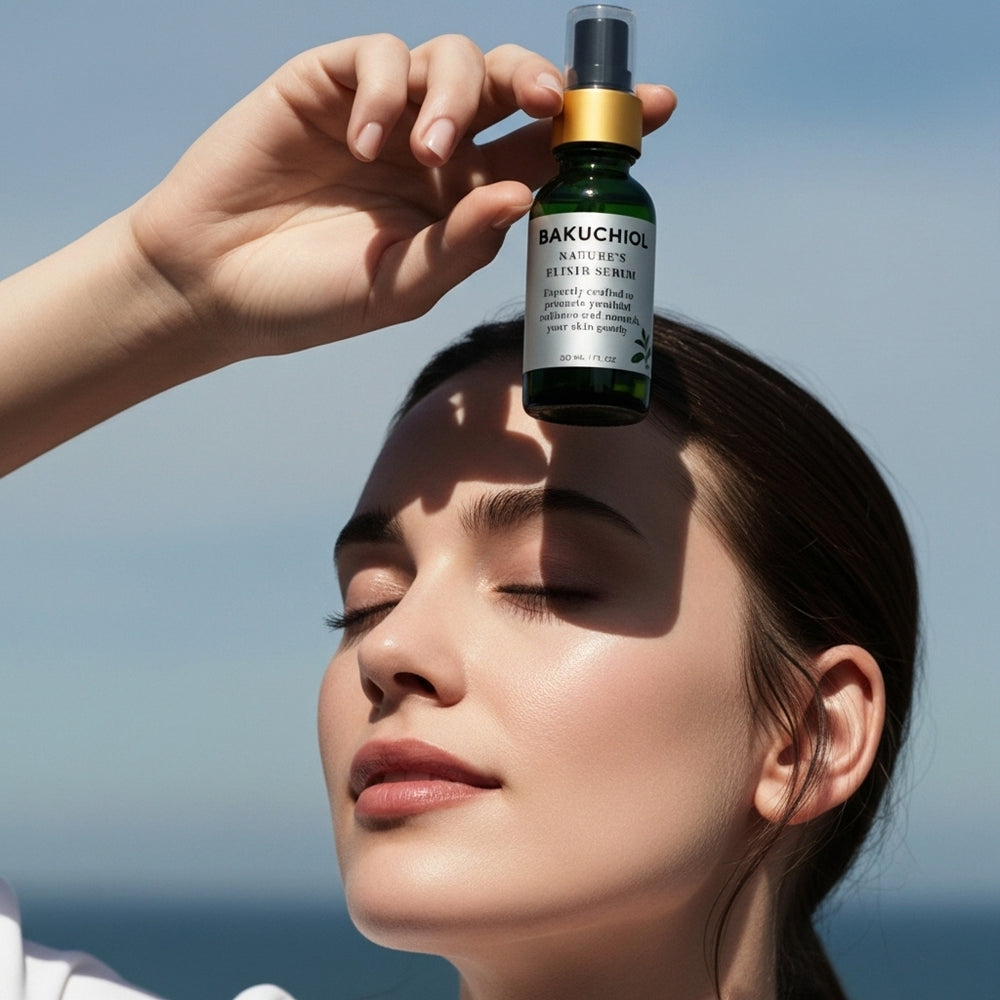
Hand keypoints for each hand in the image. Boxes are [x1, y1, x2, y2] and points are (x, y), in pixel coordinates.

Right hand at [129, 33, 675, 362]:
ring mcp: (385, 112)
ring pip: (452, 59)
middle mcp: (436, 148)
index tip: (658, 108)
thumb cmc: (314, 298)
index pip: (544, 152)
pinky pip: (377, 55)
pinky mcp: (329, 84)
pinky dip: (383, 88)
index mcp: (464, 199)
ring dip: (455, 96)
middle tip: (551, 103)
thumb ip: (463, 244)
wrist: (217, 287)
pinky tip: (365, 141)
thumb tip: (526, 196)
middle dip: (543, 83)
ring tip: (425, 154)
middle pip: (512, 87)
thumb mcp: (402, 290)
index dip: (597, 127)